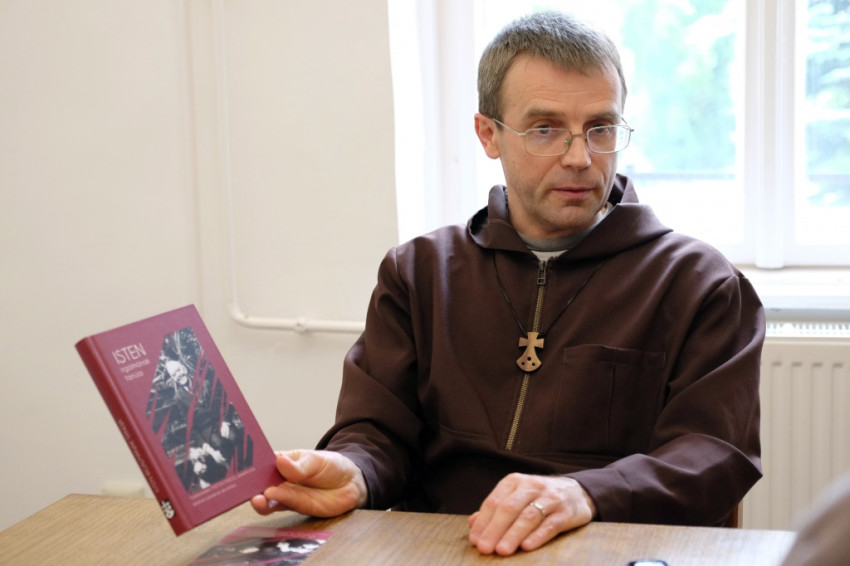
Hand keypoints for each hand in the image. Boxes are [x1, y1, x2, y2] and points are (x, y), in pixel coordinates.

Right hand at [250, 450, 367, 517]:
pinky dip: (273, 504)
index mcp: (282, 460)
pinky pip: (280, 506)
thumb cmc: (331, 466)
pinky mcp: (293, 506)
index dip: (251, 465)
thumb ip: (299, 466)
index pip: (263, 462)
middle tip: (247, 486)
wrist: (350, 484)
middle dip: (251, 485)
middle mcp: (280, 478)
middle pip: (260, 482)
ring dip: (260, 498)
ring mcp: (286, 493)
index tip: (241, 467)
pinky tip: (270, 498)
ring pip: (267, 497)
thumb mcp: (316, 460)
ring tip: (258, 497)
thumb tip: (281, 462)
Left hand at [467, 473, 595, 555]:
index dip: (483, 522)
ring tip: (502, 550)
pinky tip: (527, 547)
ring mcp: (550, 498)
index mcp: (515, 481)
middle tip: (485, 548)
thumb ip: (495, 509)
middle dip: (495, 529)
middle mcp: (531, 486)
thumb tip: (472, 524)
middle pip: (509, 508)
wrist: (577, 491)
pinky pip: (550, 525)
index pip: (495, 501)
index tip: (475, 541)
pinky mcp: (566, 512)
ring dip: (513, 534)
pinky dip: (538, 536)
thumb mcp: (516, 496)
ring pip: (528, 516)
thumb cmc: (538, 498)